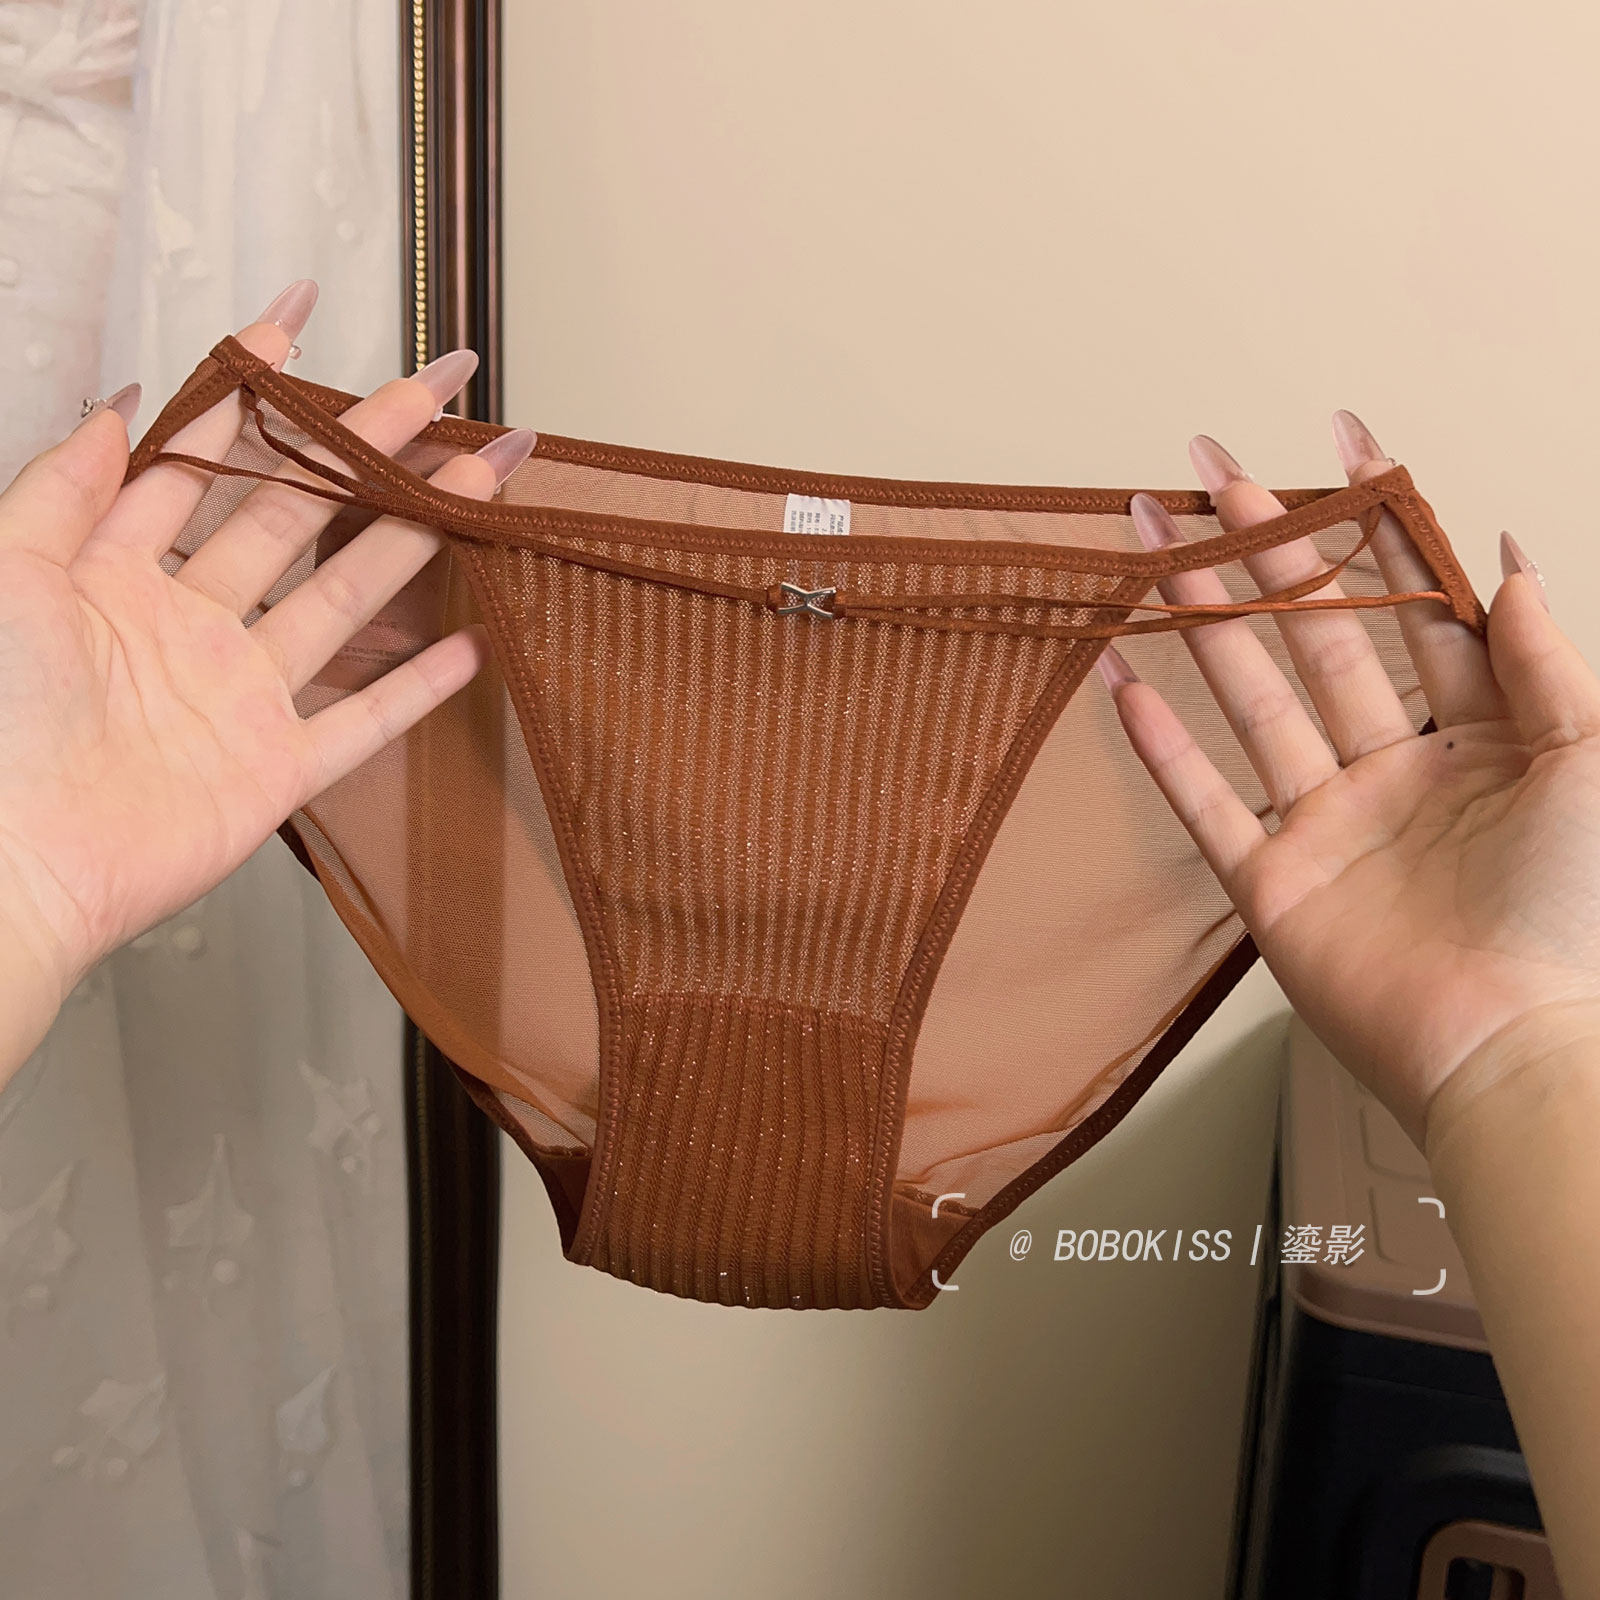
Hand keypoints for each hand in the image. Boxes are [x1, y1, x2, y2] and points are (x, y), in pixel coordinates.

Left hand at [0, 281, 533, 1078]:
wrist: (13, 860)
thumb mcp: (8, 573)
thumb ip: (63, 487)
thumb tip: (114, 401)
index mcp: (118, 573)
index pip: (201, 459)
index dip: (250, 388)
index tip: (300, 322)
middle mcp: (190, 624)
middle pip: (297, 516)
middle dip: (369, 451)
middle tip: (437, 394)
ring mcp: (242, 696)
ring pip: (343, 599)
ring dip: (412, 539)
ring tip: (479, 484)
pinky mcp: (278, 769)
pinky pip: (363, 721)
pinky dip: (419, 687)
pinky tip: (472, 644)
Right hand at [1100, 416, 1599, 1147]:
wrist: (1512, 1046)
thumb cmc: (1570, 916)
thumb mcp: (1589, 759)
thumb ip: (1545, 658)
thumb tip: (1507, 555)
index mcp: (1479, 737)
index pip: (1416, 605)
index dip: (1381, 525)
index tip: (1345, 448)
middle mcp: (1395, 770)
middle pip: (1317, 638)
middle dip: (1268, 556)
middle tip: (1216, 479)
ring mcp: (1324, 823)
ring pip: (1253, 701)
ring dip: (1204, 625)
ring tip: (1155, 552)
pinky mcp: (1270, 882)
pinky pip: (1204, 800)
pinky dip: (1161, 746)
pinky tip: (1125, 683)